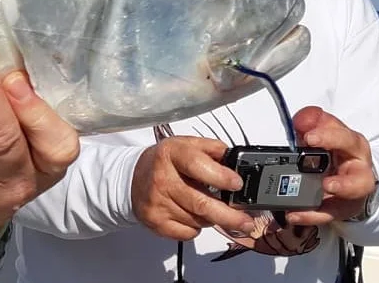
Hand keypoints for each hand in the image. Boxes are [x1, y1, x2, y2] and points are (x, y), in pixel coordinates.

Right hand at [130, 136, 257, 239]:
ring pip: (198, 221)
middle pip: (202, 203)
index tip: (237, 185)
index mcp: (171, 154)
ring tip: (214, 210)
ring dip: (213, 219)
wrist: (132, 178)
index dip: (221, 177)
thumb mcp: (187, 145)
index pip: (198, 166)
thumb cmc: (166, 162)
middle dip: (230, 216)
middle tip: (247, 221)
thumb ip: (213, 149)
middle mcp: (162, 179)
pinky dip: (197, 228)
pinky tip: (193, 216)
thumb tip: (237, 161)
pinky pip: (188, 233)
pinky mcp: (156, 222)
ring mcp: (157, 203)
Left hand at [283, 106, 377, 226]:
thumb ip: (313, 121)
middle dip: (343, 183)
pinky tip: (293, 214)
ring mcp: (350, 192)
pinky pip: (327, 214)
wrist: (351, 172)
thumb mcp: (326, 131)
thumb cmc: (337, 150)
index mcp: (353, 146)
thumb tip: (302, 119)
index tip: (308, 137)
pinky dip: (310, 215)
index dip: (328, 137)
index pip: (345, 139)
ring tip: (318, 199)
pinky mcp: (339, 208)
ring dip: (334, 202)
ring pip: (347, 202)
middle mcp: (357, 170)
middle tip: (326, 183)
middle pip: (358, 178)